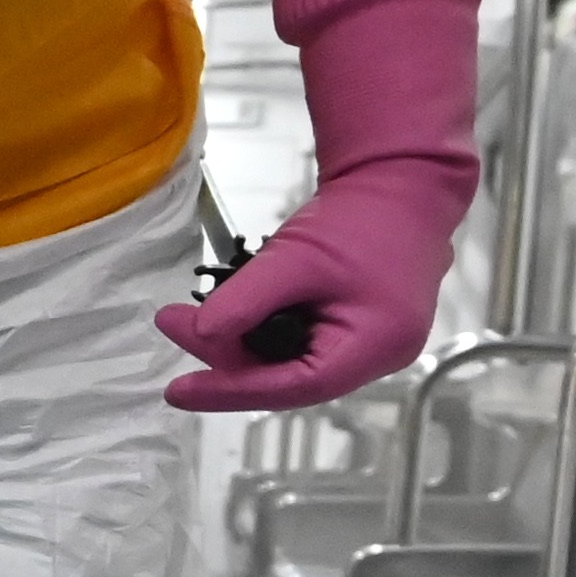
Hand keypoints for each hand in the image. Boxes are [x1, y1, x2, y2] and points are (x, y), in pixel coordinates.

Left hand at [154, 169, 460, 409]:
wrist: (401, 184)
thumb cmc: (361, 218)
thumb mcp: (294, 258)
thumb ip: (246, 300)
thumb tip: (200, 335)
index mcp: (374, 346)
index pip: (294, 388)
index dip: (231, 392)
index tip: (179, 391)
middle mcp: (380, 358)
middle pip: (290, 380)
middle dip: (228, 360)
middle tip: (174, 325)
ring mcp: (373, 347)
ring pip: (294, 366)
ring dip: (243, 346)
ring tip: (193, 319)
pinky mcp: (361, 331)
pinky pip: (305, 348)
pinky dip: (265, 336)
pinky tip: (233, 316)